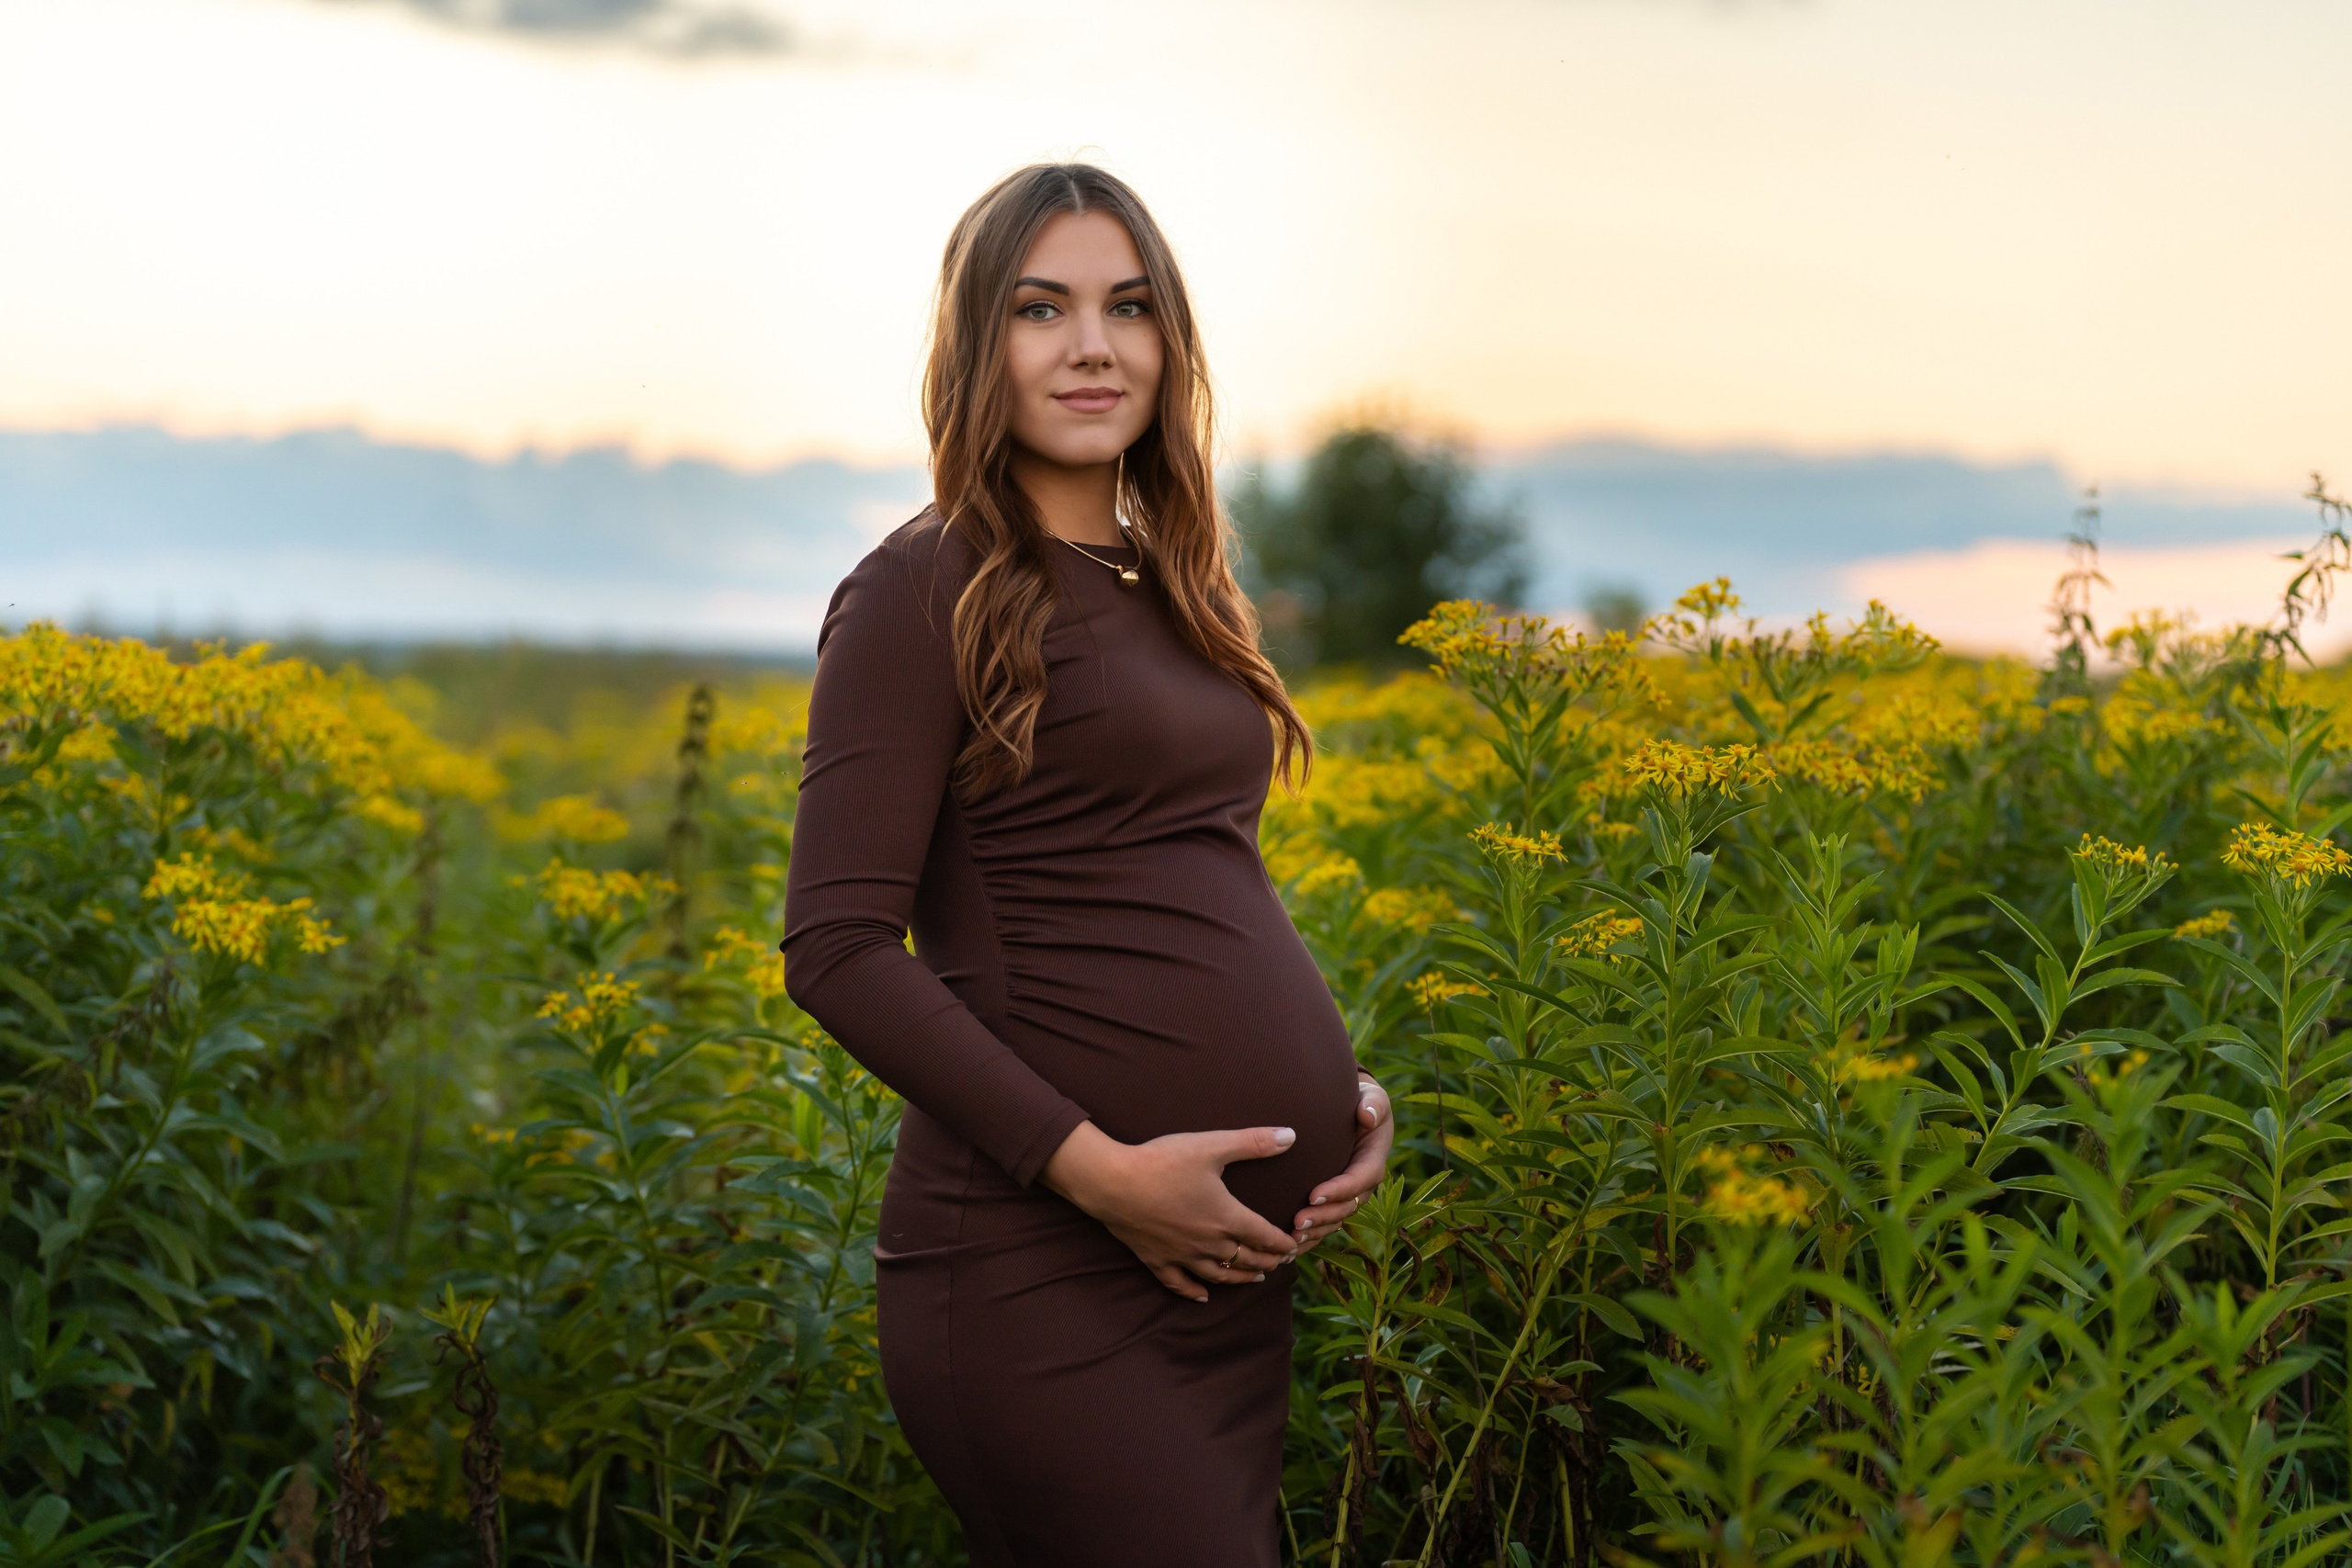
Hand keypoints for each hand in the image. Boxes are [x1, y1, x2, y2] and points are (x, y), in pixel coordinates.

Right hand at [1040, 1121, 1302, 1302]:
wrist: (1113, 1183)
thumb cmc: (1163, 1162)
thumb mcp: (1211, 1146)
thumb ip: (1253, 1142)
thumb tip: (1291, 1135)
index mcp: (1227, 1217)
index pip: (1264, 1236)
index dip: (1282, 1243)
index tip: (1295, 1247)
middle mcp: (1209, 1242)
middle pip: (1246, 1259)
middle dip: (1267, 1262)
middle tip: (1281, 1263)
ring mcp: (1182, 1255)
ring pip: (1219, 1275)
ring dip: (1240, 1278)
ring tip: (1255, 1279)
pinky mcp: (1157, 1260)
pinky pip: (1179, 1284)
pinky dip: (1194, 1292)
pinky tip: (1203, 1296)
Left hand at [1291, 1076, 1392, 1254]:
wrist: (1354, 1109)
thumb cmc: (1362, 1101)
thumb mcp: (1372, 1096)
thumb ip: (1373, 1104)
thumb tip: (1368, 1116)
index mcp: (1373, 1160)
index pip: (1359, 1180)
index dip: (1338, 1190)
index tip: (1313, 1195)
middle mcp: (1362, 1183)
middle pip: (1345, 1207)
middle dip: (1322, 1218)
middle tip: (1296, 1222)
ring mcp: (1349, 1195)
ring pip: (1334, 1221)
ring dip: (1314, 1232)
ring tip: (1290, 1238)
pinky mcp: (1335, 1200)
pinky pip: (1324, 1223)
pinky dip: (1310, 1237)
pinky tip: (1288, 1247)